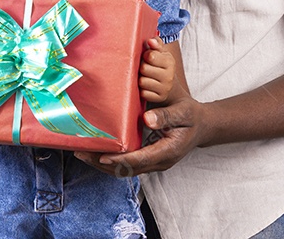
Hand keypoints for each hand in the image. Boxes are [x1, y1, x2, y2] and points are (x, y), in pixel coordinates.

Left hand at [75, 95, 203, 176]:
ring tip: (82, 153)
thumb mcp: (184, 112)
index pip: (140, 160)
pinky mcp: (149, 160)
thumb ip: (167, 116)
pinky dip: (110, 161)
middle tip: (81, 153)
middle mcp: (159, 162)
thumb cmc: (192, 117)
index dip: (120, 160)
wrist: (202, 126)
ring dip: (103, 165)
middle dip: (103, 164)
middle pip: (127, 169)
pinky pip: (127, 165)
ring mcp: (154, 163)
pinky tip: (96, 152)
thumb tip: (147, 118)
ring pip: (125, 170)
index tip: (102, 156)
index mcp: (168, 151)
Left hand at [139, 37, 174, 103]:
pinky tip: (146, 86)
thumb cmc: (161, 66)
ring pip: (142, 81)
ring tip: (146, 76)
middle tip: (145, 68)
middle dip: (142, 67)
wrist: (171, 87)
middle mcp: (169, 76)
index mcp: (170, 62)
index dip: (145, 55)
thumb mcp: (162, 53)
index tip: (147, 57)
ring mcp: (165, 89)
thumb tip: (150, 41)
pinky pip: (143, 93)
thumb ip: (156, 44)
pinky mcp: (159, 98)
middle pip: (144, 68)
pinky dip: (142, 89)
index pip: (150, 56)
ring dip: (141, 78)